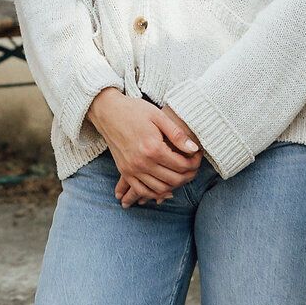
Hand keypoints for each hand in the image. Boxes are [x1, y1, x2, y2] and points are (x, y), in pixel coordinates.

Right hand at [88, 90, 201, 206]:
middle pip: (173, 179)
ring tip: (182, 175)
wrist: (107, 111)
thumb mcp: (157, 116)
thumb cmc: (134, 110)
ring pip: (160, 189)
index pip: (181, 165)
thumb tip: (194, 149)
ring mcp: (132, 169)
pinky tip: (165, 188)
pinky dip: (155, 194)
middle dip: (188, 175)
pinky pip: (143, 191)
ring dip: (174, 186)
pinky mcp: (125, 172)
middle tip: (194, 167)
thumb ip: (176, 134)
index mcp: (153, 147)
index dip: (194, 163)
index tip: (198, 157)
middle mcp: (142, 162)